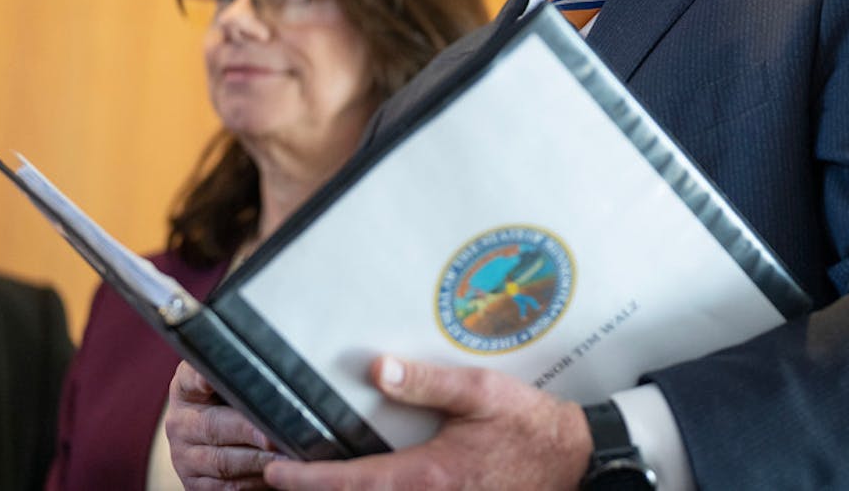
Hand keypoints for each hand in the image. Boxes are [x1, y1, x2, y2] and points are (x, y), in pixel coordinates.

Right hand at [165, 361, 285, 489]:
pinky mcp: (195, 484)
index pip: (190, 378)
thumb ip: (245, 370)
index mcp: (186, 388)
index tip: (210, 380)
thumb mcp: (234, 380)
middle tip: (274, 435)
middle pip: (213, 426)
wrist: (222, 438)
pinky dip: (254, 481)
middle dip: (248, 431)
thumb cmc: (237, 400)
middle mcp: (180, 422)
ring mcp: (184, 456)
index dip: (200, 379)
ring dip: (257, 460)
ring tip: (286, 456)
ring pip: (223, 461)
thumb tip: (278, 360)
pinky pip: (227, 487)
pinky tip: (275, 473)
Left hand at [261, 355, 591, 490]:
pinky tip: (365, 483)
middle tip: (278, 479)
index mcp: (427, 474)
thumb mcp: (480, 393)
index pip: (352, 481)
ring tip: (313, 481)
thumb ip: (426, 382)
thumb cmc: (529, 425)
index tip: (274, 472)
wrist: (574, 461)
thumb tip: (376, 369)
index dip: (307, 480)